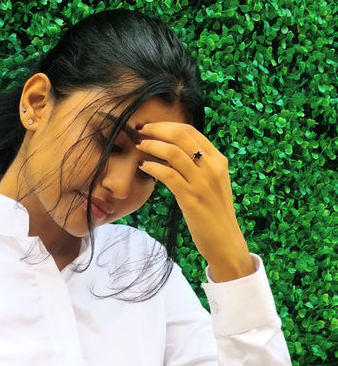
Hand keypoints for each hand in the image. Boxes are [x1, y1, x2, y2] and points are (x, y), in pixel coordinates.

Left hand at [137, 122, 253, 281]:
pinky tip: (144, 166)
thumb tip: (174, 150)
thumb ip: (199, 165)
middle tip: (140, 130)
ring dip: (152, 145)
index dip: (168, 125)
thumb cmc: (214, 212)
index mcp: (218, 160)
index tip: (151, 126)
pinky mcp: (192, 198)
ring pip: (173, 152)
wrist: (226, 241)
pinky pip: (168, 175)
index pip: (191, 131)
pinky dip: (153, 167)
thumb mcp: (212, 183)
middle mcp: (213, 167)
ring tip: (139, 145)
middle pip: (181, 136)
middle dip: (157, 129)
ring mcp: (203, 183)